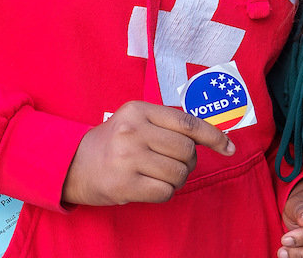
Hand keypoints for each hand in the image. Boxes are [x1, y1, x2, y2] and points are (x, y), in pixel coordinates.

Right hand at [61, 100, 233, 206]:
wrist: (73, 164)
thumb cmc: (114, 142)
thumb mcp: (137, 120)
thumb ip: (169, 124)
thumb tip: (218, 138)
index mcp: (138, 109)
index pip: (188, 122)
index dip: (214, 136)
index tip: (229, 147)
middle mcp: (133, 130)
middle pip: (187, 150)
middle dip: (188, 161)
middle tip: (173, 163)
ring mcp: (128, 158)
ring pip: (179, 173)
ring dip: (177, 179)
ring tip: (160, 175)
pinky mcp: (124, 184)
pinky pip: (165, 192)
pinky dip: (165, 192)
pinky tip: (150, 186)